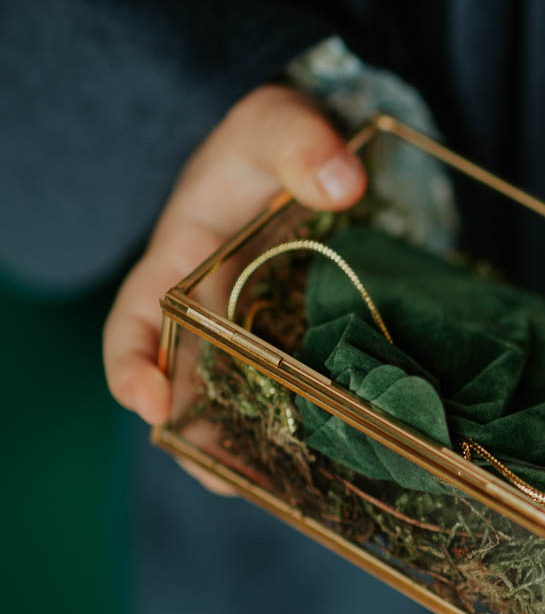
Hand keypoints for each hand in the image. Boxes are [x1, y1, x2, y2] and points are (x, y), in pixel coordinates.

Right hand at [103, 84, 366, 486]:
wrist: (314, 148)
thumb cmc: (273, 136)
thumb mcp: (274, 122)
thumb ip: (298, 142)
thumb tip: (340, 183)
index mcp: (178, 263)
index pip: (134, 323)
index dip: (131, 367)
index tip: (147, 401)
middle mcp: (208, 312)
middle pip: (186, 389)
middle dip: (199, 438)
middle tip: (228, 478)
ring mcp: (257, 334)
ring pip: (243, 404)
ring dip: (256, 450)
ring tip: (285, 491)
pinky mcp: (306, 345)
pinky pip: (302, 395)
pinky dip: (312, 430)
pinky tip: (343, 463)